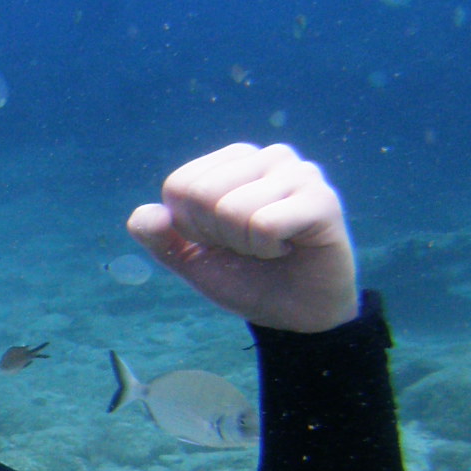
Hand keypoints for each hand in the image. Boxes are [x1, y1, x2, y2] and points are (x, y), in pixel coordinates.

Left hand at [125, 142, 358, 332]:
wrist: (296, 314)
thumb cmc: (246, 277)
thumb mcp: (191, 260)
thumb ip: (159, 237)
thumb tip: (147, 214)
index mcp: (234, 160)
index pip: (179, 185)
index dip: (190, 227)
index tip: (221, 240)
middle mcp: (269, 156)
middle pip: (202, 194)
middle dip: (217, 235)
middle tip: (248, 246)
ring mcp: (300, 173)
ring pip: (233, 209)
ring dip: (245, 245)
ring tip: (271, 247)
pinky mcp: (322, 200)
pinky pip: (265, 224)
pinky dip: (268, 248)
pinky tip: (289, 248)